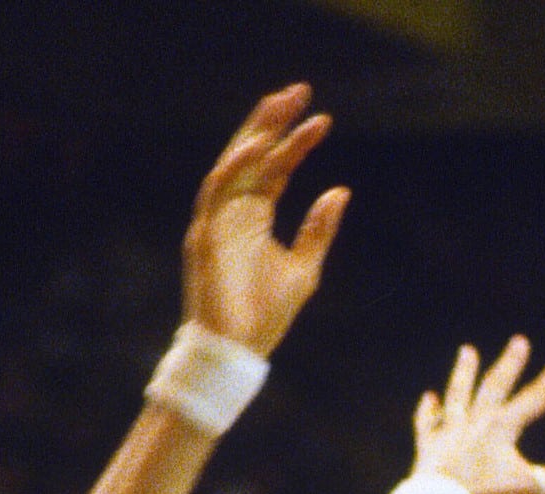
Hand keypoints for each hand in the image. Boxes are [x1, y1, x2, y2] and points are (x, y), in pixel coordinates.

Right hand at [184, 84, 347, 355]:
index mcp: (255, 218)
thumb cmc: (266, 315)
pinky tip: (255, 147)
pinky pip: (215, 193)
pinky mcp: (205, 236)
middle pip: (251, 156)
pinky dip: (234, 168)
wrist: (239, 352)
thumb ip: (319, 230)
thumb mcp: (305, 269)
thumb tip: (340, 191)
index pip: (275, 169)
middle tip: (298, 92)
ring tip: (278, 106)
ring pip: (233, 166)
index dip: (296, 142)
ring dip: (253, 135)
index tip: (322, 119)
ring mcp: (216, 222)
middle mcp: (233, 212)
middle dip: (272, 122)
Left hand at [411, 337, 544, 493]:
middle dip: (509, 364)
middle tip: (519, 341)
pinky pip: (428, 424)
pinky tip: (430, 398)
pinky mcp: (428, 447)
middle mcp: (476, 422)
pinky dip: (429, 411)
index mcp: (502, 428)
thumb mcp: (532, 488)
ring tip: (467, 351)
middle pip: (494, 387)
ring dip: (464, 373)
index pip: (532, 400)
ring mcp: (450, 432)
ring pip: (458, 395)